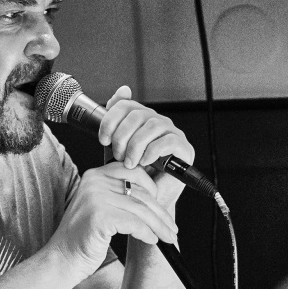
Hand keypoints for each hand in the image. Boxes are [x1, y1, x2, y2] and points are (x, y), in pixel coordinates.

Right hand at [48, 163, 178, 278]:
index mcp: (95, 175)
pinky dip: (147, 233)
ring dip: (158, 226)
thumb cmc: (84, 237)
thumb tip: (153, 196)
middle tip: (171, 227)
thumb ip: (119, 196)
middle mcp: (94, 182)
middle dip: (160, 212)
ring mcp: (96, 198)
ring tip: (167, 237)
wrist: (62, 259)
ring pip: (141, 209)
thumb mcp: (101, 207)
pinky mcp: (100, 216)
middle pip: (140, 192)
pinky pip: (135, 223)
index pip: (134, 172)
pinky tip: (152, 240)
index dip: (153, 188)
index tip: (161, 206)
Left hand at [98, 86, 195, 207]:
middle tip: (118, 156)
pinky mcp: (183, 149)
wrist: (147, 199)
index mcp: (141, 118)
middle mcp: (157, 122)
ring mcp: (172, 134)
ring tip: (131, 163)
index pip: (126, 105)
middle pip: (138, 115)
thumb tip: (123, 89)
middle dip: (122, 137)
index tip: (104, 139)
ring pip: (152, 126)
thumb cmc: (132, 174)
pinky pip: (168, 141)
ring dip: (136, 146)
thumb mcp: (116, 147)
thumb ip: (116, 122)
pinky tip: (145, 162)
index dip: (111, 120)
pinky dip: (152, 151)